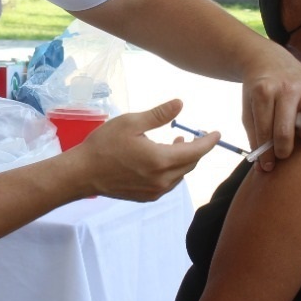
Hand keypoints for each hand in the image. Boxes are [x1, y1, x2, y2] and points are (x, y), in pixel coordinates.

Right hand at [66, 99, 217, 200]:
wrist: (83, 173)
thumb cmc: (105, 144)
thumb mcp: (131, 122)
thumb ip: (158, 115)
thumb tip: (181, 103)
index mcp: (161, 160)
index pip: (196, 152)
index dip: (209, 142)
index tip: (217, 133)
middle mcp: (163, 179)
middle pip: (190, 164)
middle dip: (196, 149)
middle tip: (193, 135)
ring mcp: (155, 191)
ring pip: (180, 175)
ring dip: (183, 160)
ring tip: (175, 143)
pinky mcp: (147, 197)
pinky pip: (168, 183)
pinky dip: (172, 171)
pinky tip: (162, 160)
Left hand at [242, 45, 300, 170]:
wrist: (268, 60)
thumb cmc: (259, 92)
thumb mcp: (248, 109)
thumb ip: (255, 136)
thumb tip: (263, 168)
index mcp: (264, 91)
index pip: (265, 131)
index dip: (265, 154)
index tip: (267, 166)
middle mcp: (288, 87)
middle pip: (288, 129)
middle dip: (284, 149)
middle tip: (283, 153)